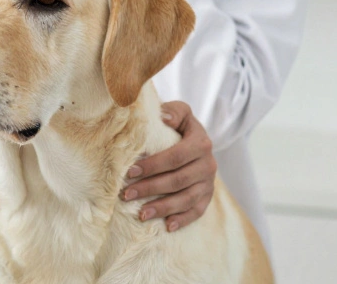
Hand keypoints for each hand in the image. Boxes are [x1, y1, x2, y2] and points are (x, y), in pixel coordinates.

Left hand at [121, 100, 216, 231]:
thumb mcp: (178, 111)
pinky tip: (167, 226)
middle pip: (178, 180)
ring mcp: (209, 182)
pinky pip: (198, 211)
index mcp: (201, 142)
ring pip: (187, 199)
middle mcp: (209, 164)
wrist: (195, 137)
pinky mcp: (208, 196)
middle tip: (126, 195)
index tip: (129, 172)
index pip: (175, 156)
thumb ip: (172, 111)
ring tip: (141, 214)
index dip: (152, 165)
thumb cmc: (179, 124)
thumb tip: (163, 118)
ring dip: (163, 208)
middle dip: (150, 188)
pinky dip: (183, 219)